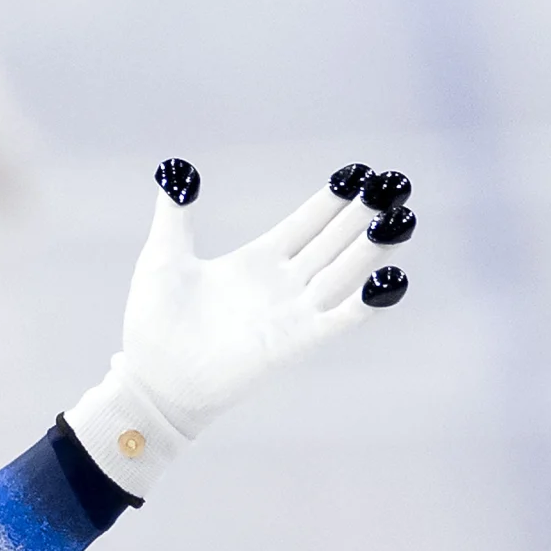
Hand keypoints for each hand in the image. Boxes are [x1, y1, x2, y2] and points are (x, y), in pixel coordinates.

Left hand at [62, 159, 411, 495]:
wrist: (152, 381)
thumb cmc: (153, 325)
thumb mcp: (164, 258)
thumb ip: (174, 215)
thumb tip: (174, 169)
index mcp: (258, 260)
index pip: (308, 222)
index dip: (335, 198)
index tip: (361, 171)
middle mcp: (283, 283)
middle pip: (335, 240)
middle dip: (365, 213)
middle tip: (396, 182)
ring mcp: (293, 312)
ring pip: (345, 271)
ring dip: (372, 247)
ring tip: (399, 218)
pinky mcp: (296, 342)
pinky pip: (342, 319)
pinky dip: (368, 301)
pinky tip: (389, 277)